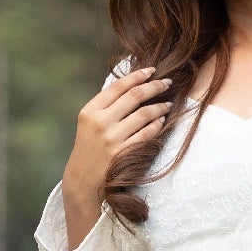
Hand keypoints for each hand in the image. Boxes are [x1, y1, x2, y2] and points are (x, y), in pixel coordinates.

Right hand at [62, 65, 172, 246]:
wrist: (83, 179)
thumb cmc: (89, 148)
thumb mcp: (89, 123)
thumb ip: (106, 105)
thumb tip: (132, 84)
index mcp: (90, 111)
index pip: (118, 86)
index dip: (137, 75)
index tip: (151, 70)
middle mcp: (100, 122)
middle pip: (134, 96)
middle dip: (154, 86)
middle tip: (167, 82)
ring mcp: (112, 138)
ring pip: (144, 114)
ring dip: (160, 106)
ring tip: (168, 103)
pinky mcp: (124, 153)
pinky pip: (147, 134)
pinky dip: (157, 125)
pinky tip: (162, 121)